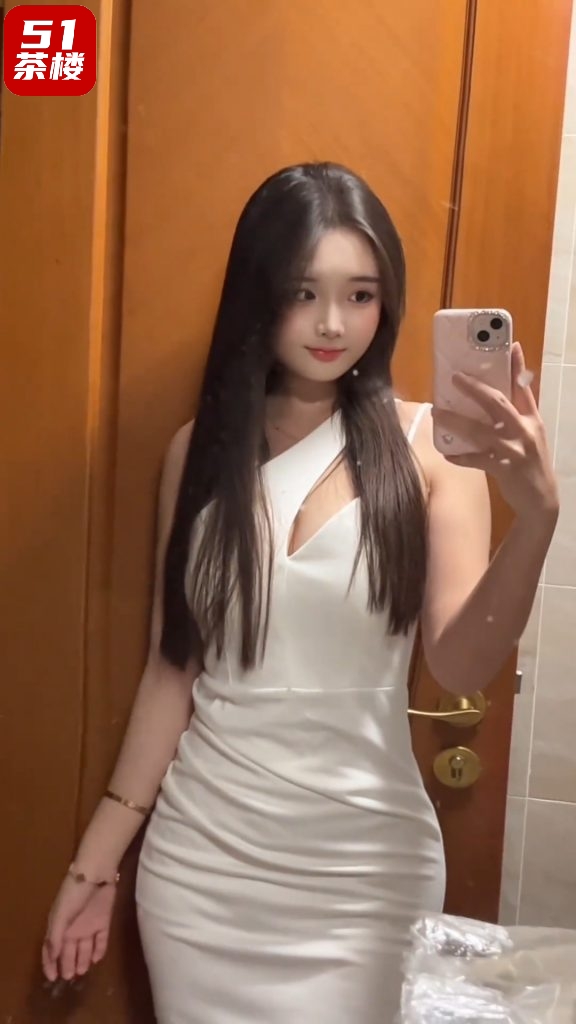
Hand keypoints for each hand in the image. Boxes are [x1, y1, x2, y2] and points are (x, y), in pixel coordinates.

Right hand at [42, 872, 116, 982]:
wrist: (96, 874)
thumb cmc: (73, 894)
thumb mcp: (60, 915)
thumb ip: (55, 937)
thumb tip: (52, 957)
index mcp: (58, 926)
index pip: (51, 948)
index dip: (50, 963)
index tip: (52, 978)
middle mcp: (73, 927)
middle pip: (69, 950)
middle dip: (68, 964)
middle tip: (70, 976)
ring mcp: (88, 924)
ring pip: (85, 947)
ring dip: (83, 959)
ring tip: (82, 970)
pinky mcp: (103, 921)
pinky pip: (101, 939)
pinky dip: (99, 949)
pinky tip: (96, 959)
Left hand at [432, 343, 558, 522]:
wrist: (541, 498)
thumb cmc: (530, 462)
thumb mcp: (530, 434)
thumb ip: (516, 414)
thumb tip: (492, 395)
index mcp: (532, 418)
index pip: (523, 387)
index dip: (517, 365)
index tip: (510, 345)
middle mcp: (524, 430)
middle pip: (498, 403)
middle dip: (475, 389)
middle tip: (455, 377)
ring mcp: (514, 449)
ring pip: (480, 430)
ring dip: (456, 421)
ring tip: (437, 412)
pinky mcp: (504, 468)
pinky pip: (476, 459)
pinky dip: (461, 456)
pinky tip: (447, 453)